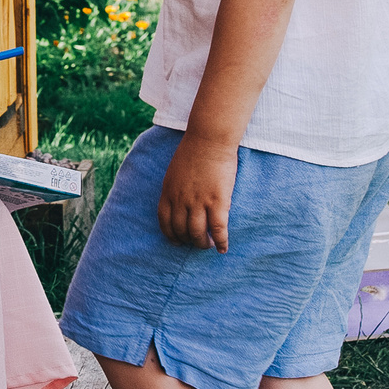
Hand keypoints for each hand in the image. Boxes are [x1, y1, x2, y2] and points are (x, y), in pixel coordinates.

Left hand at [158, 136, 238, 250]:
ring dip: (203, 244)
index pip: (165, 222)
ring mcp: (199, 202)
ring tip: (208, 245)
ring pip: (198, 234)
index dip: (171, 235)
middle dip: (188, 241)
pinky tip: (223, 248)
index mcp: (168, 193)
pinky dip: (221, 242)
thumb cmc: (193, 151)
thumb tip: (179, 203)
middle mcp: (181, 201)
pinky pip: (218, 229)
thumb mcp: (174, 172)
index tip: (177, 241)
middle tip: (196, 242)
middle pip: (181, 231)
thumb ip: (174, 189)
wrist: (209, 139)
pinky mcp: (217, 202)